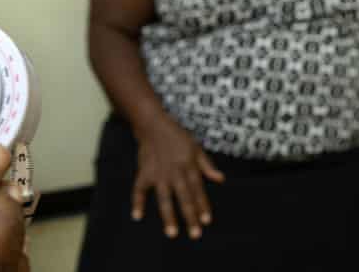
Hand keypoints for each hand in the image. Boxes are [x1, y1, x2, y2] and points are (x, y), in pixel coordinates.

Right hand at [131, 115, 223, 239]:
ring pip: (164, 198)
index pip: (197, 189)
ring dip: (168, 216)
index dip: (203, 205)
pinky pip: (139, 189)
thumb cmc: (177, 135)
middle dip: (190, 216)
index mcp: (188, 165)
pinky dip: (137, 202)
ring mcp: (158, 173)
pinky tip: (137, 216)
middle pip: (184, 197)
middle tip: (195, 234)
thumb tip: (220, 179)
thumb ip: (207, 165)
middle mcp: (174, 172)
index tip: (207, 221)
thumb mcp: (196, 147)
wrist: (153, 124)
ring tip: (172, 233)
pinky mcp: (144, 172)